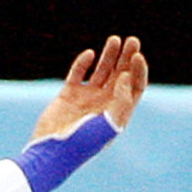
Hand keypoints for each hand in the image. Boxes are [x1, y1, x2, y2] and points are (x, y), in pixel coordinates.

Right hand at [30, 35, 148, 140]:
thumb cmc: (83, 144)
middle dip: (127, 58)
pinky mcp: (68, 94)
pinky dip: (83, 63)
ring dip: (109, 56)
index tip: (137, 57)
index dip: (139, 71)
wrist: (52, 152)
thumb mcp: (108, 126)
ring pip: (102, 72)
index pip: (135, 88)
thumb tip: (126, 76)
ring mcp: (87, 98)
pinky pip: (77, 74)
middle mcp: (105, 104)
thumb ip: (121, 102)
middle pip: (121, 76)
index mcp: (119, 113)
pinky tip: (90, 54)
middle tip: (133, 40)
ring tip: (115, 39)